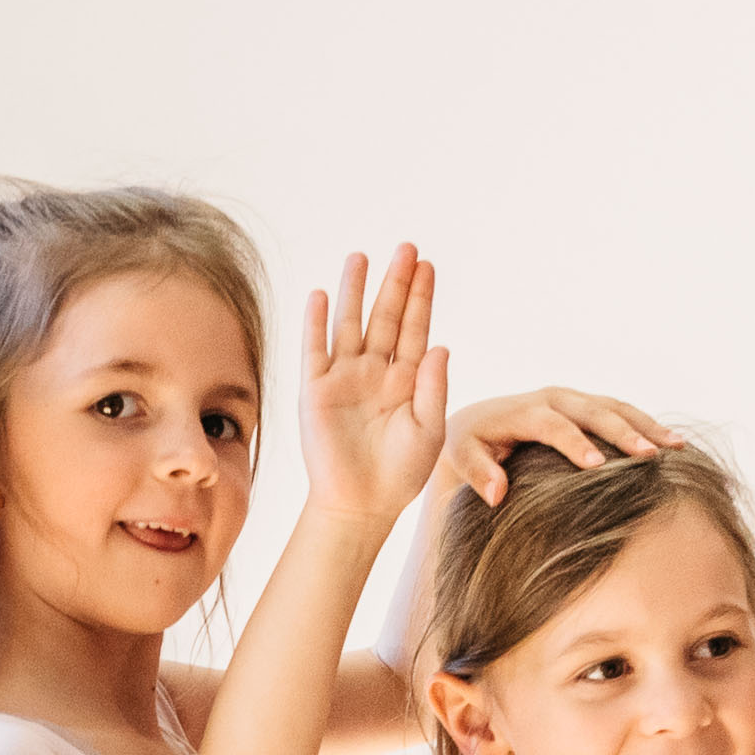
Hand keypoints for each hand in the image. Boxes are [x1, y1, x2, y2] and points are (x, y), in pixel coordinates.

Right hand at [298, 244, 454, 525]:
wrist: (360, 506)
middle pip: (386, 317)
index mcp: (407, 380)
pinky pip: (315, 350)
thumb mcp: (429, 430)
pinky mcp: (316, 392)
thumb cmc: (400, 474)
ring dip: (355, 292)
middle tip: (406, 248)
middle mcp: (375, 373)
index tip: (427, 265)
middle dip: (395, 283)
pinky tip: (321, 294)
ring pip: (350, 325)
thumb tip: (440, 345)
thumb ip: (435, 387)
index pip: (416, 329)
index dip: (421, 297)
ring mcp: (344, 379)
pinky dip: (316, 323)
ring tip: (361, 257)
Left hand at [440, 382, 671, 508]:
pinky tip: (671, 443)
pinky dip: (646, 424)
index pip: (553, 425)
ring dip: (646, 425)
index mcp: (524, 410)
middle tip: (651, 455)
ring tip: (675, 446)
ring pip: (615, 407)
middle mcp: (554, 398)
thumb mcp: (462, 457)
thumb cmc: (468, 445)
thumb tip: (497, 494)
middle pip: (594, 411)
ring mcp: (575, 400)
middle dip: (624, 432)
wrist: (476, 422)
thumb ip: (477, 473)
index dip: (575, 443)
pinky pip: (621, 411)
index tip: (597, 466)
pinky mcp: (588, 406)